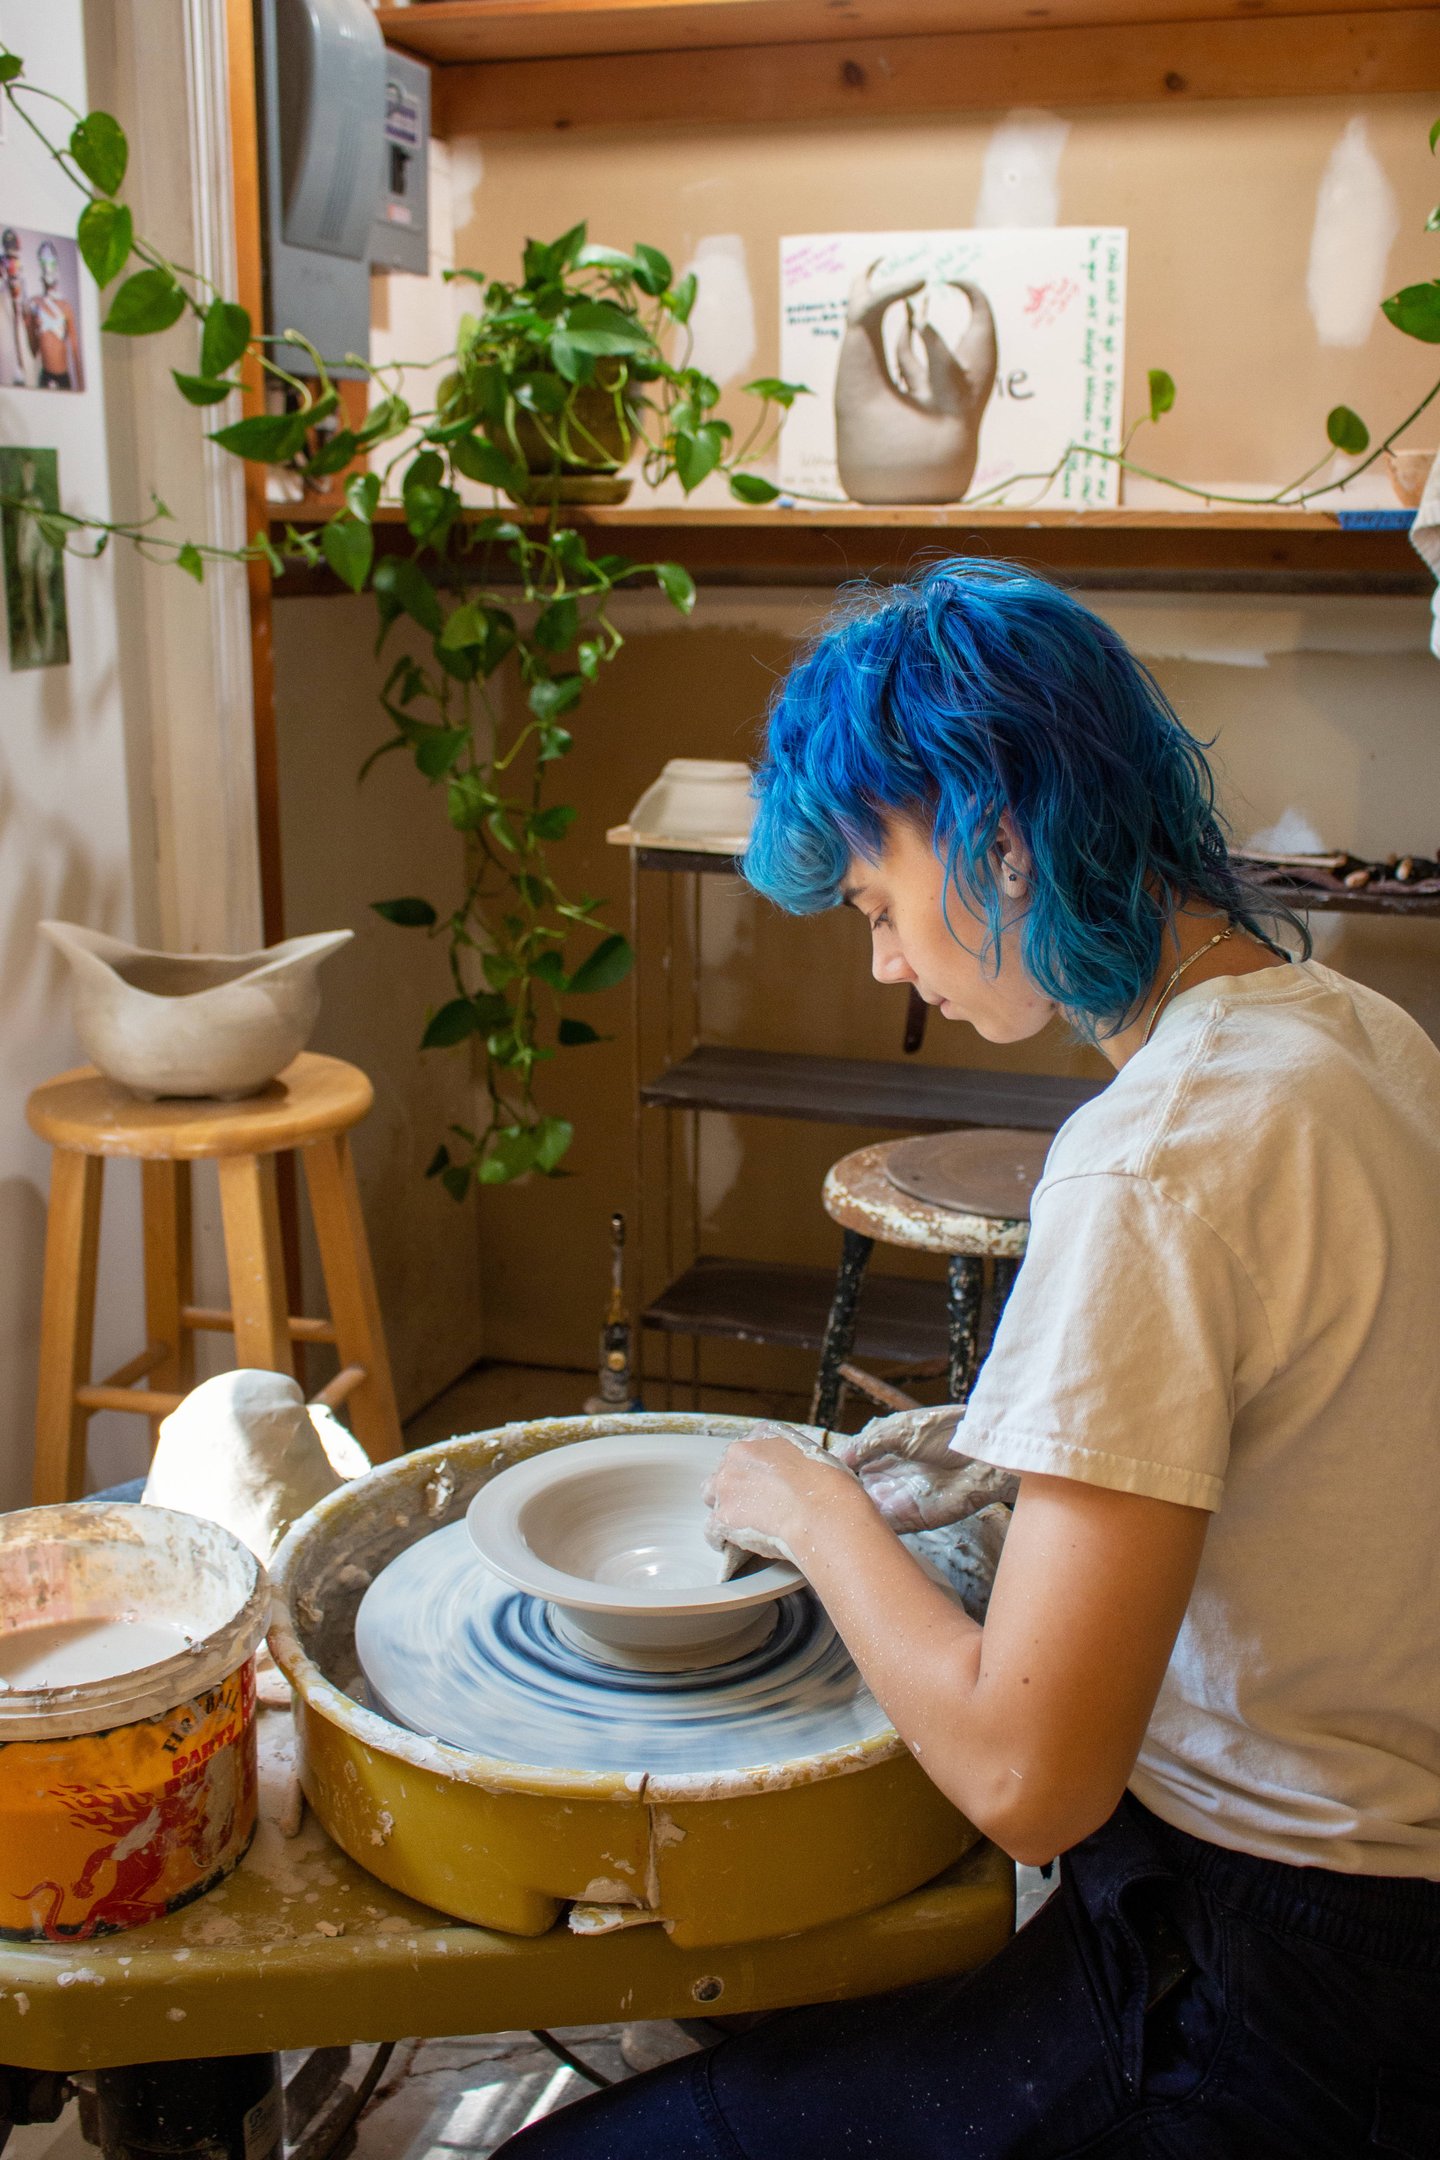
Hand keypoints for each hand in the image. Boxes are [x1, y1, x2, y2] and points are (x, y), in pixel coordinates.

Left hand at [702, 1421, 858, 1568]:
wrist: (820, 1512)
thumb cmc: (828, 1485)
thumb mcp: (820, 1456)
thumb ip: (807, 1459)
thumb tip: (825, 1464)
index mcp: (760, 1439)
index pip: (745, 1450)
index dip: (753, 1468)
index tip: (761, 1481)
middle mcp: (737, 1457)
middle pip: (724, 1471)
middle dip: (735, 1486)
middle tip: (754, 1504)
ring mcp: (727, 1486)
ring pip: (713, 1496)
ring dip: (725, 1508)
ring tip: (741, 1523)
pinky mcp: (723, 1516)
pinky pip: (711, 1529)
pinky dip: (719, 1537)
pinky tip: (730, 1542)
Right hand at [830, 1405, 1017, 1532]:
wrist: (982, 1454)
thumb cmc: (945, 1432)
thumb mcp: (900, 1429)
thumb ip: (869, 1443)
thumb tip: (840, 1457)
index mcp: (881, 1453)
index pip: (848, 1465)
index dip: (832, 1470)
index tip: (811, 1474)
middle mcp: (886, 1478)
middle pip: (852, 1492)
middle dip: (835, 1497)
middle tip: (812, 1501)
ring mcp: (898, 1500)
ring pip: (865, 1512)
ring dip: (850, 1515)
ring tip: (827, 1516)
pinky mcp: (913, 1519)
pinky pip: (886, 1528)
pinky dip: (870, 1529)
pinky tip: (853, 1525)